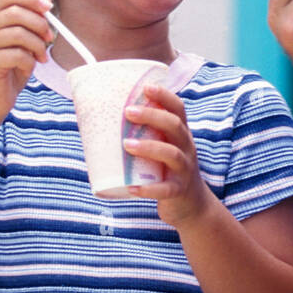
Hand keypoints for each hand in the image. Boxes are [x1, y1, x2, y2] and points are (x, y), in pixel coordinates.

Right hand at [0, 0, 54, 125]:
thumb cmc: (10, 71)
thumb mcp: (26, 43)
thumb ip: (33, 21)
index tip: (48, 7)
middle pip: (16, 12)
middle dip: (39, 23)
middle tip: (49, 38)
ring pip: (19, 33)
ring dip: (37, 45)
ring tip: (40, 57)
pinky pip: (17, 54)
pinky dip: (29, 62)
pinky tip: (27, 69)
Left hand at [123, 83, 212, 227]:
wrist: (191, 205)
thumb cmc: (168, 171)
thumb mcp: (164, 148)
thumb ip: (145, 135)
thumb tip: (101, 121)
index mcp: (181, 135)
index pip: (178, 109)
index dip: (165, 96)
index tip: (146, 87)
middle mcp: (186, 148)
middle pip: (175, 127)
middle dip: (152, 116)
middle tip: (127, 111)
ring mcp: (184, 170)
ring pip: (172, 154)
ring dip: (150, 147)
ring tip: (126, 144)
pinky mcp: (178, 192)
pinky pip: (165, 189)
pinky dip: (149, 189)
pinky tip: (132, 188)